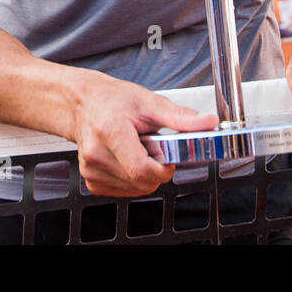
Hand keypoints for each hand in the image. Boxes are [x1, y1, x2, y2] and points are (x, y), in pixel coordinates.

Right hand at [72, 73, 218, 197]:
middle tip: (149, 144)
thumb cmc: (112, 100)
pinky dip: (132, 178)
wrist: (83, 103)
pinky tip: (126, 158)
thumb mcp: (149, 102)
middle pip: (142, 182)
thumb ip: (181, 117)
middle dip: (155, 167)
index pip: (143, 170)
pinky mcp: (91, 181)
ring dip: (143, 173)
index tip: (166, 153)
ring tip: (135, 148)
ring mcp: (91, 170)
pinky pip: (124, 191)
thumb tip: (207, 123)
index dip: (163, 167)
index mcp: (111, 131)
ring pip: (136, 189)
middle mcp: (97, 154)